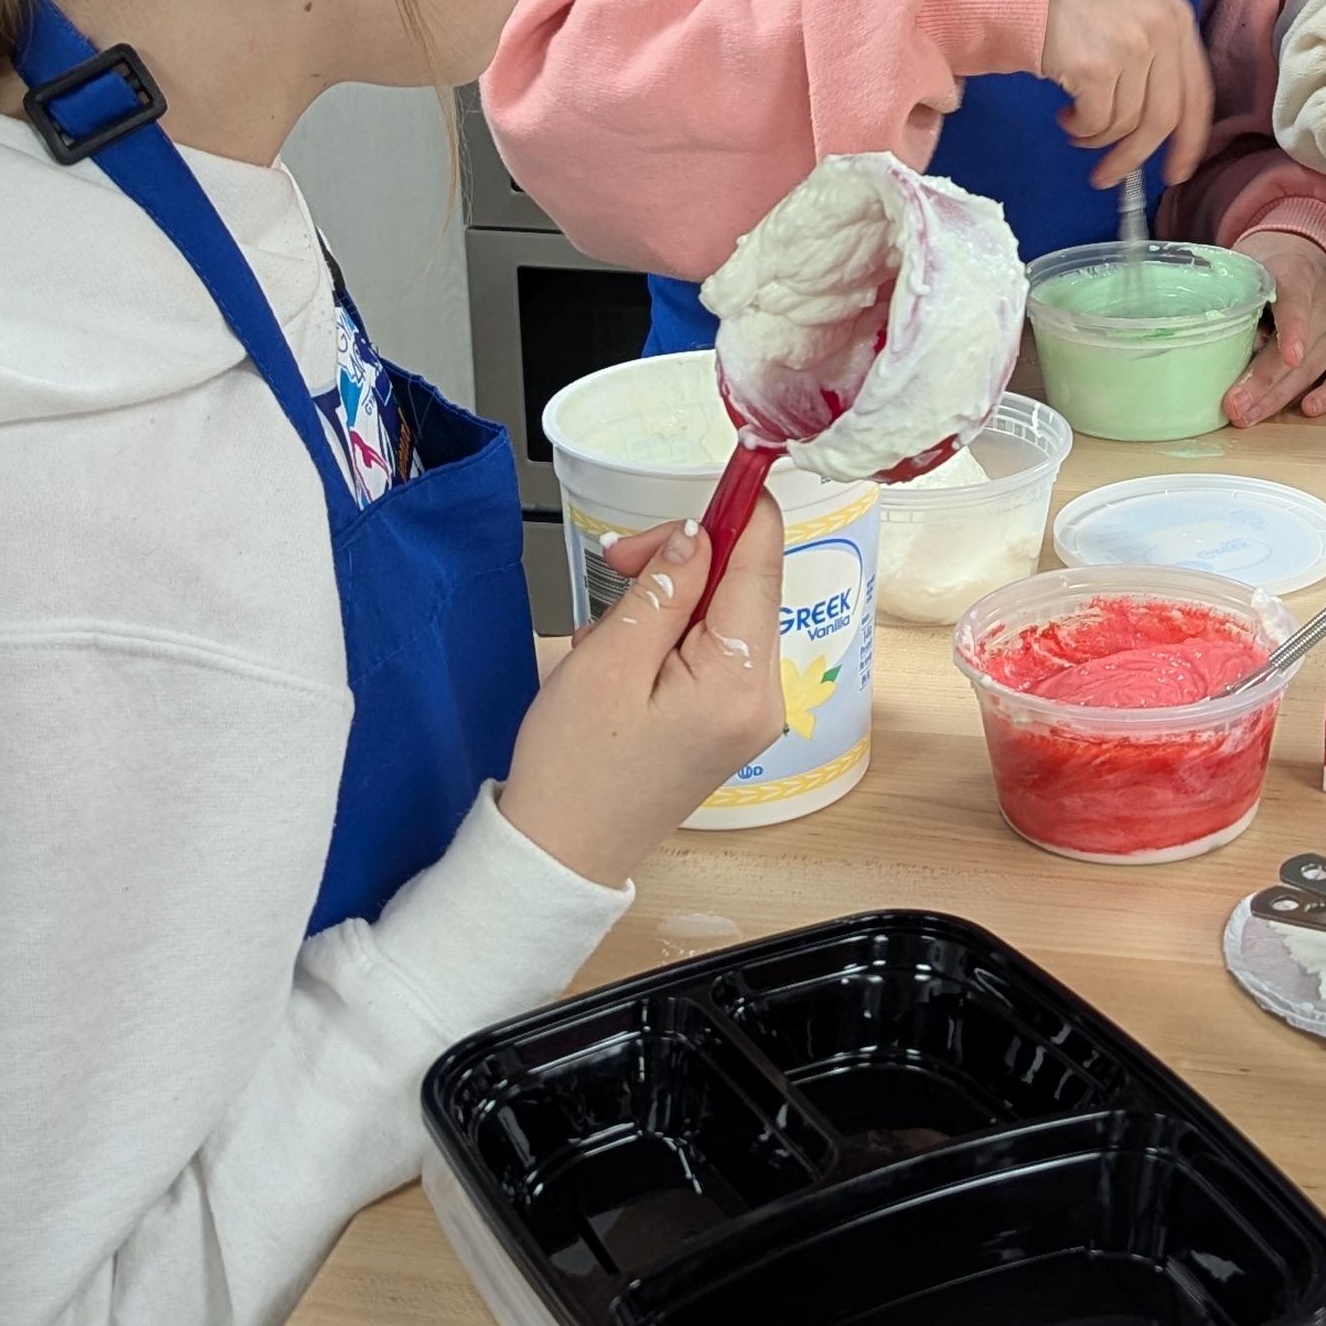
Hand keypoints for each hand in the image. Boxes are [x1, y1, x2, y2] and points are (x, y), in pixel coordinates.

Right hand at [496, 502, 786, 885]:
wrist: (561, 853)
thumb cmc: (574, 772)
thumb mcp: (607, 661)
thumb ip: (662, 588)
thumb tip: (701, 532)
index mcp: (739, 679)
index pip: (764, 559)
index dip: (738, 508)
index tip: (716, 473)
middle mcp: (762, 696)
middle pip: (744, 580)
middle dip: (684, 558)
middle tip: (618, 562)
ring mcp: (751, 711)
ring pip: (724, 610)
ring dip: (668, 599)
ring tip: (609, 634)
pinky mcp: (730, 718)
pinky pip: (712, 646)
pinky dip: (670, 633)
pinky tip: (625, 657)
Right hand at [1041, 0, 1214, 189]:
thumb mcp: (1133, 8)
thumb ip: (1158, 52)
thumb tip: (1163, 122)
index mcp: (1177, 18)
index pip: (1198, 94)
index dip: (1190, 141)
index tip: (1177, 171)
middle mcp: (1162, 31)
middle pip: (1163, 119)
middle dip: (1135, 157)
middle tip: (1113, 178)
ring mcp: (1131, 48)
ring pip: (1125, 124)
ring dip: (1096, 137)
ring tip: (1076, 125)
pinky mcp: (1096, 66)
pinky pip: (1095, 122)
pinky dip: (1080, 128)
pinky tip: (1065, 114)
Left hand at [1223, 232, 1325, 424]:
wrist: (1305, 259)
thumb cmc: (1267, 269)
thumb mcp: (1248, 270)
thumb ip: (1237, 297)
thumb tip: (1216, 340)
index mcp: (1297, 273)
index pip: (1296, 300)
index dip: (1293, 328)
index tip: (1289, 355)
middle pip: (1299, 346)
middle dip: (1264, 381)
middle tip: (1235, 405)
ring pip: (1313, 367)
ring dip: (1279, 396)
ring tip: (1248, 415)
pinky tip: (1309, 409)